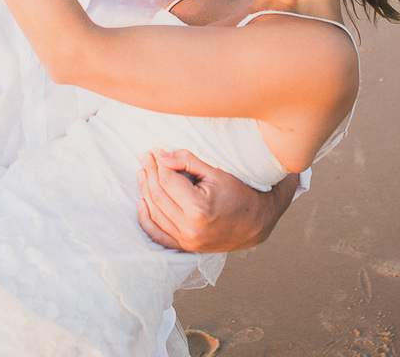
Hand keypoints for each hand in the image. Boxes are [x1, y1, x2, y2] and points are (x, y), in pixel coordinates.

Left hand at [136, 149, 296, 251]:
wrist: (257, 222)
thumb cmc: (239, 193)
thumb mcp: (216, 173)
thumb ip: (187, 162)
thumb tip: (160, 156)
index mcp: (199, 209)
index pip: (168, 181)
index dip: (159, 163)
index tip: (155, 151)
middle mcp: (190, 228)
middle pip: (158, 196)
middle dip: (150, 174)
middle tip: (145, 157)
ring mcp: (188, 241)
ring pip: (155, 214)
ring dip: (145, 191)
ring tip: (142, 173)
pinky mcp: (186, 247)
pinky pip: (158, 235)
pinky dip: (146, 219)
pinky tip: (142, 202)